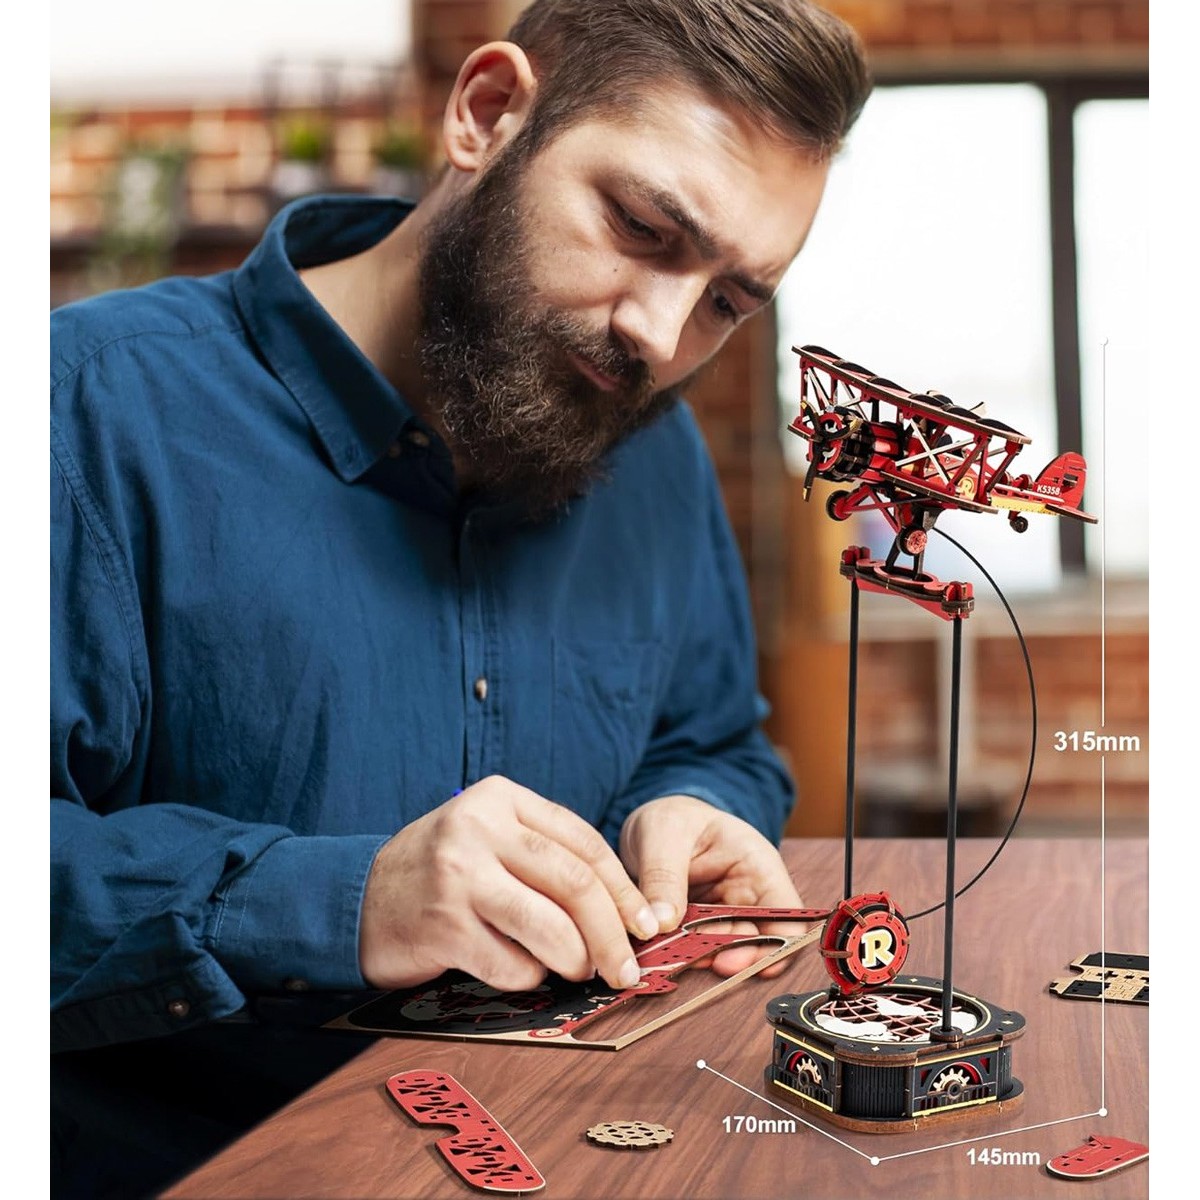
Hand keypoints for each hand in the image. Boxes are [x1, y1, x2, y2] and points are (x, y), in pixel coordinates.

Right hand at [359, 776, 657, 993]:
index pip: (583, 841)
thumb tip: (622, 905)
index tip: (646, 924)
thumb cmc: (439, 872)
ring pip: (550, 926)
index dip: (623, 889)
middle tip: (628, 967)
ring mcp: (458, 876)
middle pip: (575, 882)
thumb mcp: (487, 836)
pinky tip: (522, 973)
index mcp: (499, 797)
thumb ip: (543, 852)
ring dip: (577, 959)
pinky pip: (512, 964)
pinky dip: (529, 977)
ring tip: (579, 972)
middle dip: (613, 932)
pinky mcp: (443, 926)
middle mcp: (478, 827)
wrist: (355, 898)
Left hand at [618, 795, 804, 977]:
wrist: (654, 823)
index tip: (755, 963)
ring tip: (678, 957)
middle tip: (709, 963)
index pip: (787, 914)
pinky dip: (682, 957)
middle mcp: (747, 897)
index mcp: (756, 866)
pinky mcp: (697, 931)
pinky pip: (696, 952)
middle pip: (758, 942)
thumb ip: (663, 876)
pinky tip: (665, 956)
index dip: (779, 945)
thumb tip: (661, 922)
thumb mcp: (663, 834)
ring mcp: (723, 917)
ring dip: (704, 960)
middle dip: (735, 958)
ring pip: (725, 952)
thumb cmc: (673, 817)